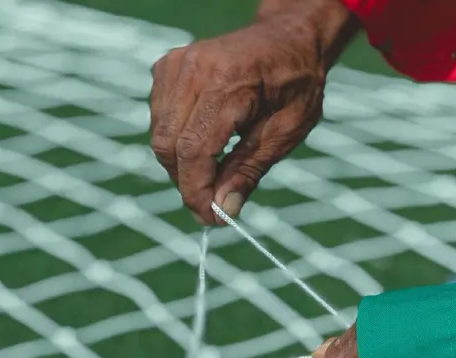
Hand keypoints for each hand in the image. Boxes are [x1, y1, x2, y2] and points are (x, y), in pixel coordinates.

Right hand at [149, 2, 357, 225]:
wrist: (289, 39)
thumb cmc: (296, 84)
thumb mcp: (285, 133)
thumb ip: (249, 170)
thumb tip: (224, 209)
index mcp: (229, 82)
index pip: (194, 150)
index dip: (197, 191)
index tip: (211, 220)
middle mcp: (194, 69)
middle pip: (169, 145)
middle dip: (187, 183)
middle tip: (211, 207)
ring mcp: (176, 65)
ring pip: (160, 134)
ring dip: (180, 166)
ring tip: (212, 178)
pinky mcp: (167, 67)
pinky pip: (159, 118)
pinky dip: (176, 143)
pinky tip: (203, 149)